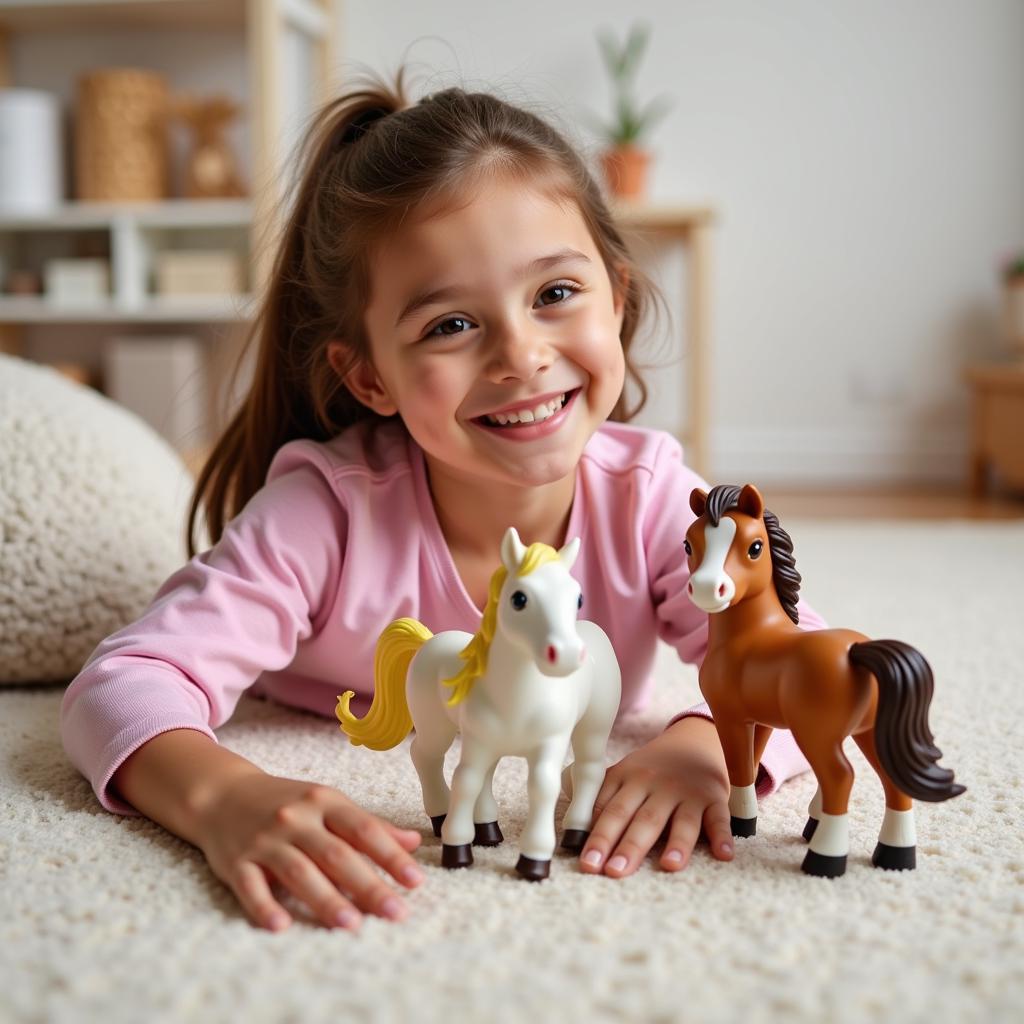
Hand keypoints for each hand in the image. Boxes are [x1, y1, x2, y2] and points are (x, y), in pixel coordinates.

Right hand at [193, 771, 423, 931]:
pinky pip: (251, 887)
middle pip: (337, 855)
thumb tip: (413, 842)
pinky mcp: (236, 861)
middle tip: (395, 913)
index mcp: (325, 802)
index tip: (415, 881)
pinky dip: (265, 907)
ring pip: (299, 872)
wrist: (222, 794)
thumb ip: (369, 825)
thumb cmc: (286, 802)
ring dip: (326, 899)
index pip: (364, 830)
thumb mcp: (328, 804)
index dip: (391, 856)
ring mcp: (265, 839)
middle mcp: (297, 819)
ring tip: (351, 925)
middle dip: (368, 885)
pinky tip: (282, 927)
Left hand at [579, 716, 733, 876]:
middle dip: (628, 846)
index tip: (587, 863)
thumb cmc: (648, 769)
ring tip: (668, 866)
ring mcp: (687, 793)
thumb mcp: (621, 775)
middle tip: (614, 871)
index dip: (597, 837)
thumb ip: (598, 798)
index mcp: (629, 778)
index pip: (610, 810)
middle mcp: (657, 785)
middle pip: (642, 818)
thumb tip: (572, 831)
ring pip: (681, 821)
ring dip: (676, 844)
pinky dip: (723, 836)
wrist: (692, 741)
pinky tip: (723, 855)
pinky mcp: (714, 799)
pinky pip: (719, 819)